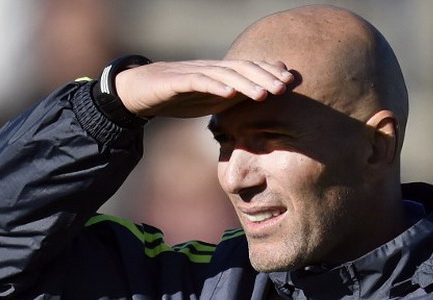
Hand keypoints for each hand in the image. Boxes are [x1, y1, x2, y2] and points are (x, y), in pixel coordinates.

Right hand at [114, 60, 294, 117]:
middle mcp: (211, 68)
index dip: (270, 73)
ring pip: (225, 74)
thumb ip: (236, 96)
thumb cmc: (180, 96)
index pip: (250, 69)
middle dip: (265, 77)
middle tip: (285, 87)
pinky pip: (198, 81)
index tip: (291, 82)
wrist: (141, 91)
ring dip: (246, 83)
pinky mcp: (177, 81)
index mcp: (221, 73)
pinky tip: (228, 93)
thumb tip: (262, 98)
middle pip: (242, 69)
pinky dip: (214, 86)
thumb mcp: (213, 99)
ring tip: (264, 94)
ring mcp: (194, 72)